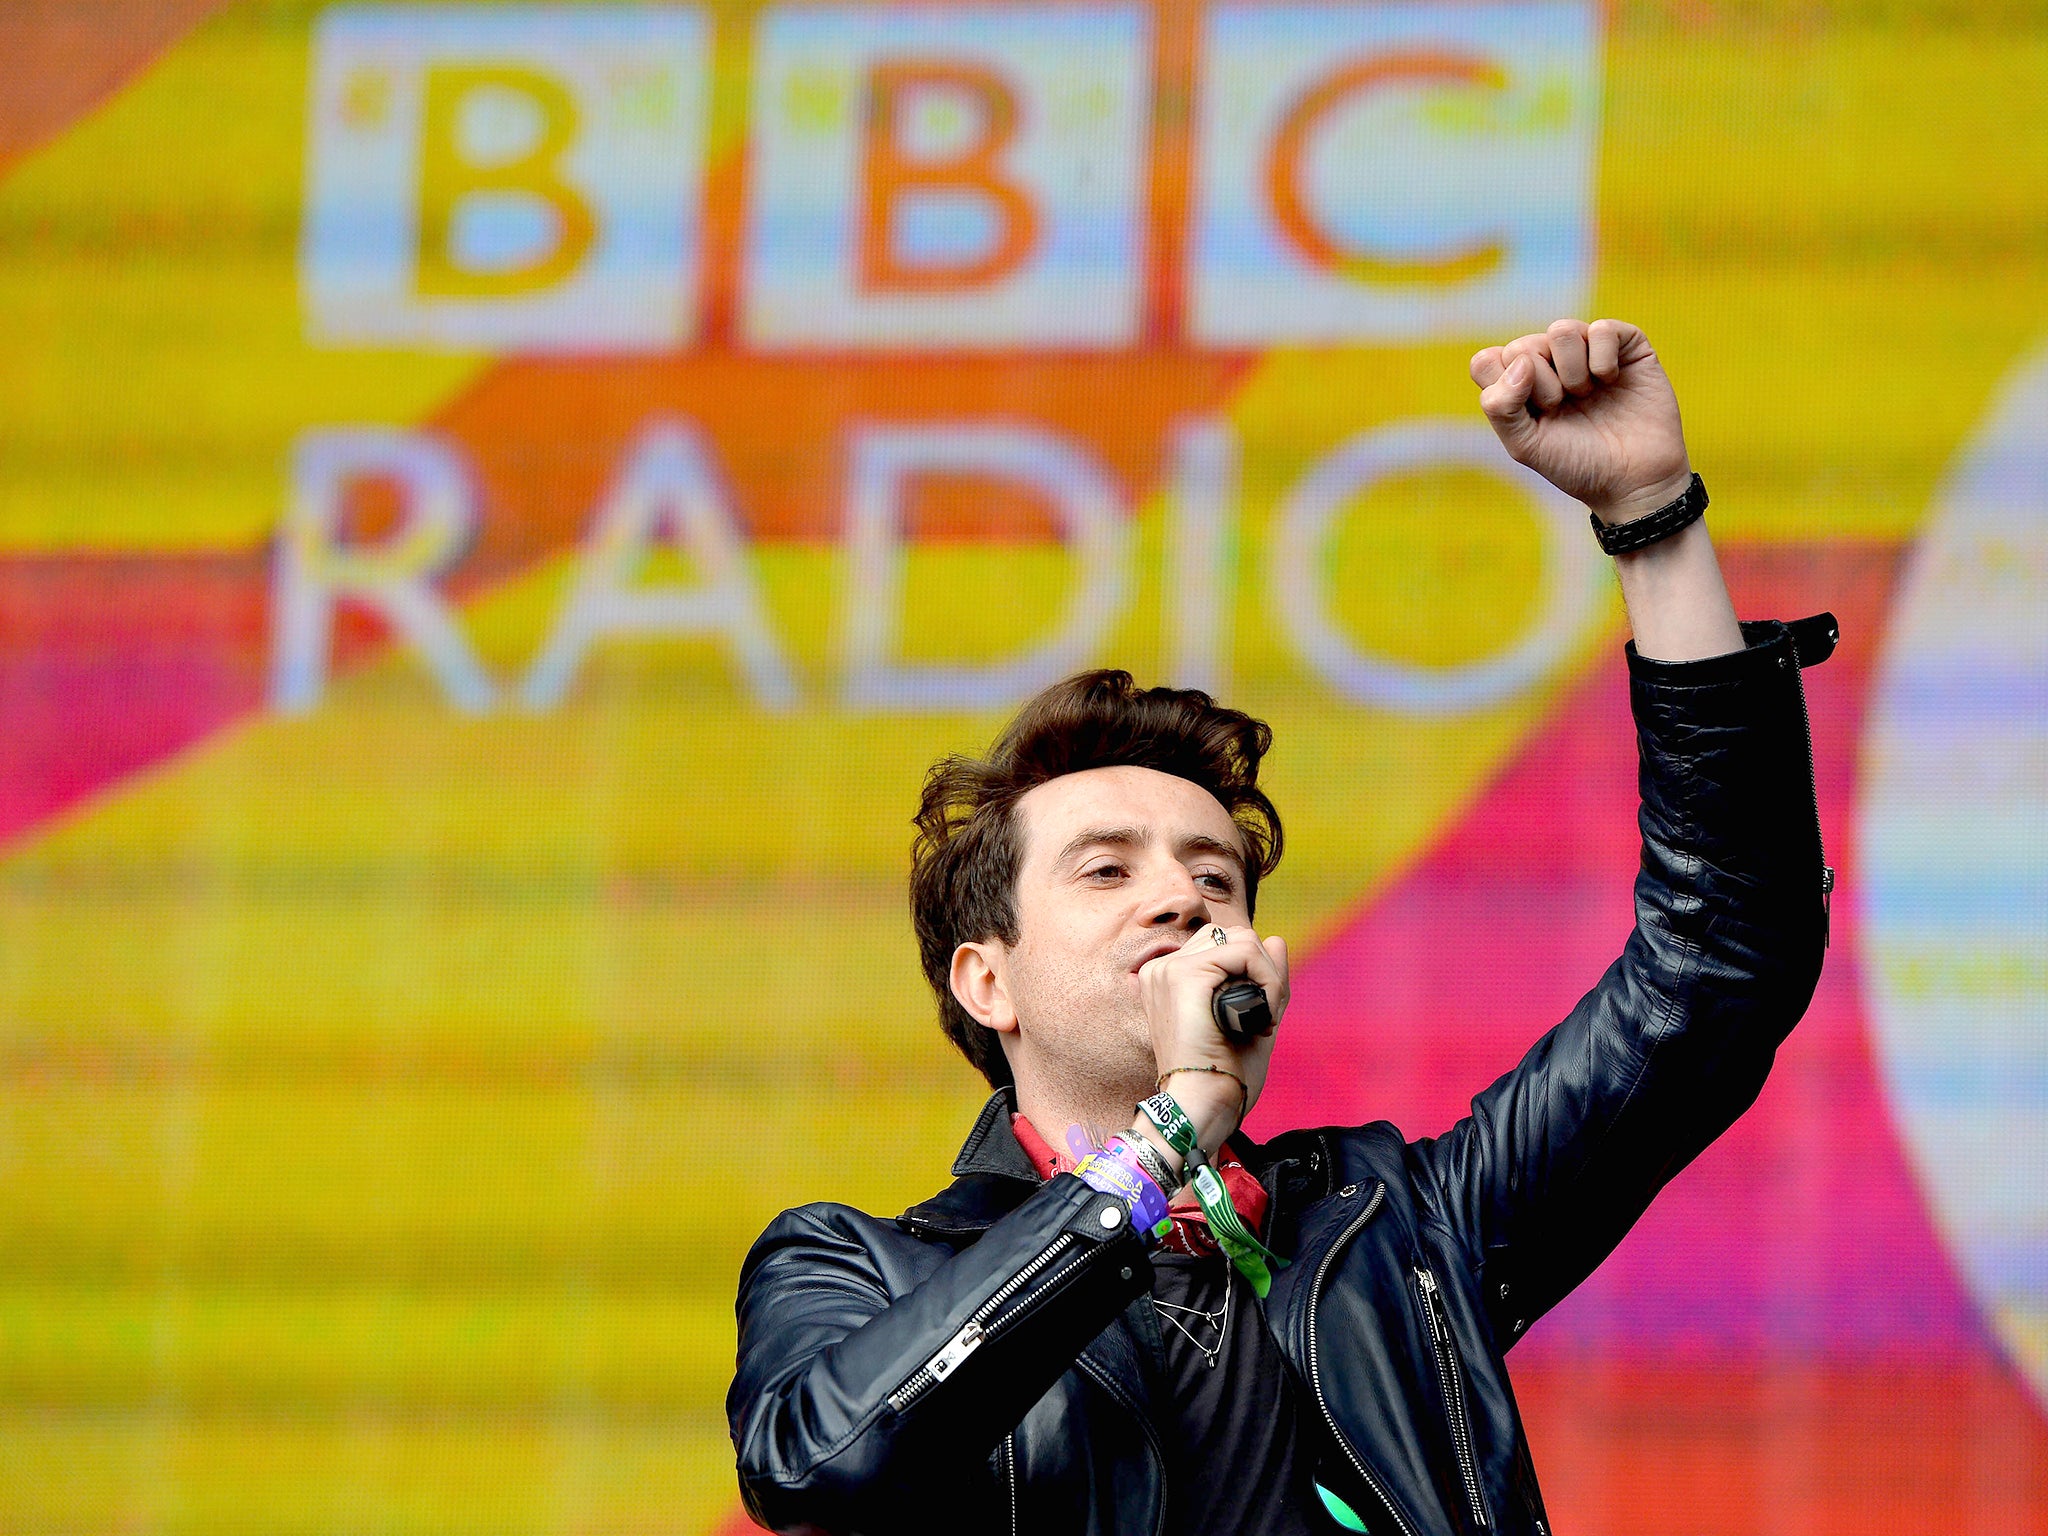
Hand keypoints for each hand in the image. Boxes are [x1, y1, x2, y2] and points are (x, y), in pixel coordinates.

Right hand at [1135, 924, 1287, 1157]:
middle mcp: (1163, 969)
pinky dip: (1268, 980)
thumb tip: (1277, 938)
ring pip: (1242, 940)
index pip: (1223, 947)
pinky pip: (1245, 951)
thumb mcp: (1251, 1018)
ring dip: (1268, 977)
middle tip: (1266, 1019)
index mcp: (1169, 979)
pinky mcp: (1186, 975)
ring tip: (1265, 1018)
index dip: (1254, 975)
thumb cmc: (1222, 1076)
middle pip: (1234, 937)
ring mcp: (1170, 969)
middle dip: (1263, 973)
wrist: (1203, 1108)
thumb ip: (1263, 979)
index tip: (1260, 1019)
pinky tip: (1265, 1016)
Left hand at [1470, 318, 1691, 524]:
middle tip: (1562, 409)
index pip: (1487, 361)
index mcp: (1520, 386)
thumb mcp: (1526, 446)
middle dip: (1541, 385)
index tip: (1531, 414)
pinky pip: (1601, 329)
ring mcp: (1586, 351)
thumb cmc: (1578, 464)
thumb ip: (1502, 407)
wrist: (1634, 479)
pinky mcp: (1625, 345)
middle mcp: (1550, 363)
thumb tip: (1521, 363)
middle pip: (1521, 346)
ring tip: (1587, 394)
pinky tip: (1611, 381)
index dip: (1504, 386)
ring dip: (1571, 370)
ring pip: (1560, 331)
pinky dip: (1602, 359)